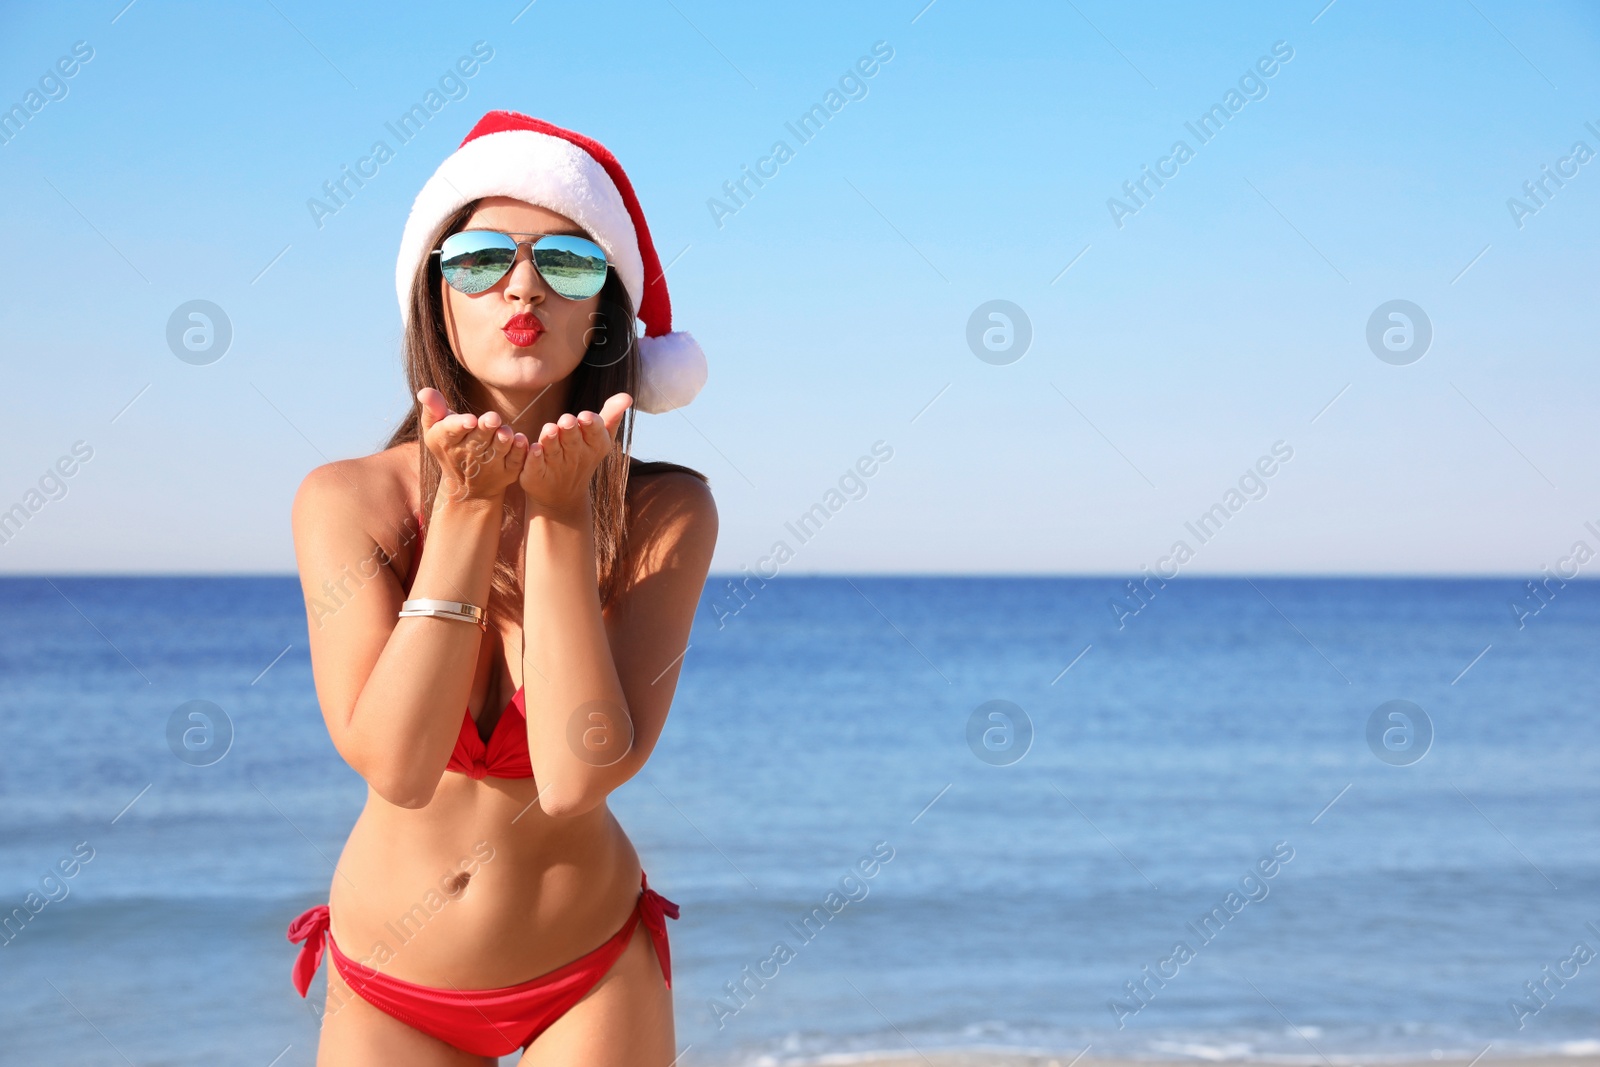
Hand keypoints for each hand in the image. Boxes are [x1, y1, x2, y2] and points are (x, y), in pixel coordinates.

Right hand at [417, 388, 528, 503]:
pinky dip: (519, 452)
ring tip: (506, 432)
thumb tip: (424, 390)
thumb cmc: (450, 446)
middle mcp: (468, 455)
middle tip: (493, 418)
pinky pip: (515, 462)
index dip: (460, 425)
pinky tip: (521, 440)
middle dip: (486, 429)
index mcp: (448, 441)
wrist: (467, 487)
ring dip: (503, 441)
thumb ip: (433, 409)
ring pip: (497, 451)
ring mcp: (489, 465)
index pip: (451, 431)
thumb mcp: (435, 429)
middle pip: (478, 440)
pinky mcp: (507, 472)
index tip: (469, 420)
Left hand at [518, 392, 632, 517]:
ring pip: (552, 451)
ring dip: (550, 440)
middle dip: (570, 430)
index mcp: (593, 446)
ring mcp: (555, 467)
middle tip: (567, 420)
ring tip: (549, 429)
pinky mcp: (535, 475)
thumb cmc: (583, 456)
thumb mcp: (600, 438)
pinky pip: (534, 465)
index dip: (591, 425)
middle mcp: (574, 456)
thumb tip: (627, 396)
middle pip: (572, 441)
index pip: (595, 434)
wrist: (562, 496)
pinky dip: (532, 457)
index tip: (586, 416)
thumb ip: (611, 415)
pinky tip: (530, 445)